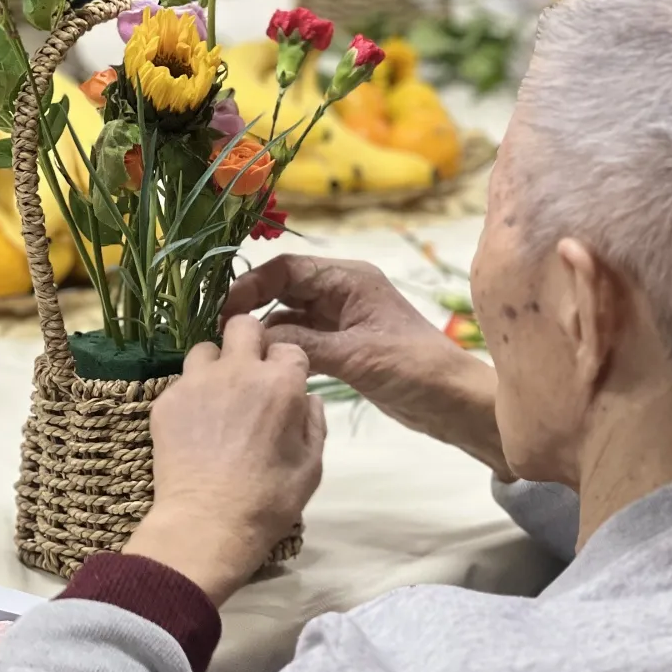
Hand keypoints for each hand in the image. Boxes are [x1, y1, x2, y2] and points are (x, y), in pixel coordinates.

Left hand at [124, 316, 325, 603]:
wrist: (208, 523)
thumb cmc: (269, 500)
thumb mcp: (311, 466)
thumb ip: (314, 422)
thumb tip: (307, 398)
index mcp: (281, 383)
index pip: (290, 348)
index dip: (288, 366)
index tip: (284, 386)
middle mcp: (238, 371)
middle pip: (243, 326)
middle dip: (250, 342)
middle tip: (249, 373)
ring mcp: (197, 383)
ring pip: (205, 349)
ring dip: (215, 365)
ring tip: (217, 396)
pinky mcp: (166, 400)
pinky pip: (181, 382)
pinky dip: (190, 396)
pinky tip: (195, 425)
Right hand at [225, 254, 509, 475]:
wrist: (450, 402)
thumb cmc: (412, 369)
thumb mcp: (355, 356)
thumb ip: (303, 345)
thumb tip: (253, 339)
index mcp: (348, 279)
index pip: (287, 269)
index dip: (251, 285)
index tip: (223, 311)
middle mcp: (341, 292)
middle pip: (282, 288)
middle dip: (250, 306)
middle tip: (221, 334)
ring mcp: (340, 319)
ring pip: (288, 315)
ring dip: (264, 331)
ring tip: (236, 353)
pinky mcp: (340, 345)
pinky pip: (299, 339)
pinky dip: (280, 349)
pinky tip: (261, 367)